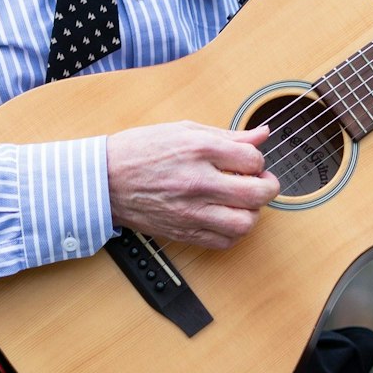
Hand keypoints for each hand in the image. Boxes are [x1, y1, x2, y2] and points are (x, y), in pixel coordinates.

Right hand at [106, 122, 280, 248]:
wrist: (104, 179)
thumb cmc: (141, 150)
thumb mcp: (185, 130)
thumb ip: (228, 135)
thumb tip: (262, 134)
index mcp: (199, 150)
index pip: (253, 159)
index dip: (257, 160)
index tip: (248, 161)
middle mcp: (198, 182)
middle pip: (257, 193)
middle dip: (268, 187)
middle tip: (261, 182)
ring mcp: (191, 210)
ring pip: (244, 223)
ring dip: (252, 213)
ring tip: (243, 203)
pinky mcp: (183, 231)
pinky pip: (223, 242)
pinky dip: (233, 232)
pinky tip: (226, 217)